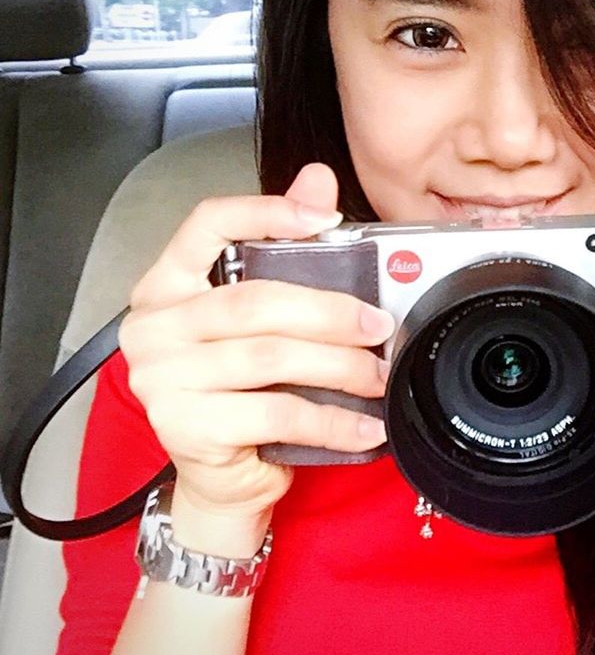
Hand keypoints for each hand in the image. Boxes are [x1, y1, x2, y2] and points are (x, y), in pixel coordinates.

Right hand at [118, 164, 393, 548]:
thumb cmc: (242, 386)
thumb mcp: (263, 317)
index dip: (265, 211)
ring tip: (379, 375)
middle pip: (254, 301)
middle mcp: (155, 325)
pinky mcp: (186, 427)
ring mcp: (163, 377)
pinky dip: (333, 421)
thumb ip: (286, 247)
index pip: (207, 224)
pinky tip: (366, 425)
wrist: (223, 474)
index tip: (327, 216)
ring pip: (270, 357)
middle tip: (379, 324)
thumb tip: (318, 180)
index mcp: (167, 282)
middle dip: (329, 312)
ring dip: (340, 367)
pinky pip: (278, 414)